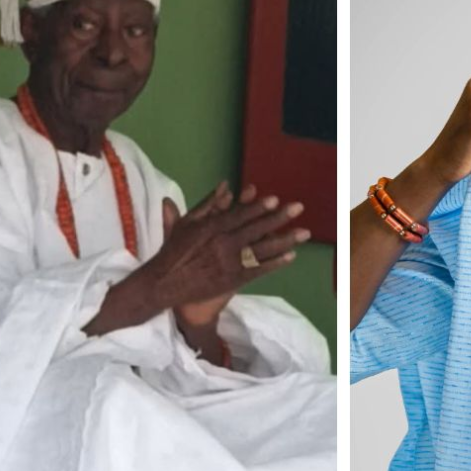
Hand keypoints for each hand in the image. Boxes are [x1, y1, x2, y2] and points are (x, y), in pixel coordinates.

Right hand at [83, 180, 305, 336]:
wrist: (166, 283)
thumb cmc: (175, 251)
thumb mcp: (187, 223)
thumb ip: (208, 204)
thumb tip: (226, 186)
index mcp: (211, 228)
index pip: (239, 215)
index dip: (258, 207)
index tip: (275, 200)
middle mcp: (223, 244)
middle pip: (256, 229)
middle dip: (279, 218)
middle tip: (298, 208)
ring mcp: (230, 263)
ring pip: (262, 249)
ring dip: (285, 240)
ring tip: (304, 233)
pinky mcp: (233, 280)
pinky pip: (259, 270)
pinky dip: (275, 263)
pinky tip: (291, 256)